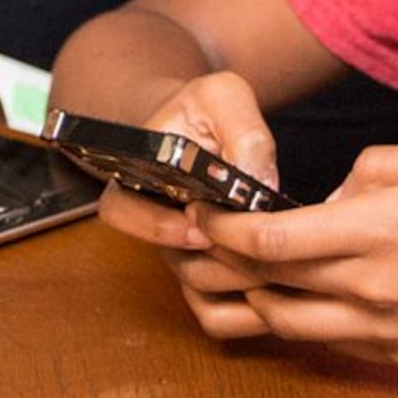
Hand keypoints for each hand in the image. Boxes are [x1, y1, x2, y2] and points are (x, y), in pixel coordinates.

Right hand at [88, 72, 281, 325]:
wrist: (204, 126)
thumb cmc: (206, 109)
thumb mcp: (223, 96)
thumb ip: (241, 127)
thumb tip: (258, 181)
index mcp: (136, 175)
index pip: (122, 211)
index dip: (155, 226)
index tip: (196, 227)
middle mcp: (152, 218)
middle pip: (164, 258)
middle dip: (208, 261)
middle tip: (249, 254)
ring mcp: (179, 246)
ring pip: (194, 285)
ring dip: (232, 278)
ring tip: (270, 264)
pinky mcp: (207, 267)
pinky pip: (215, 301)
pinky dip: (244, 298)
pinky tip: (275, 278)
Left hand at [180, 144, 397, 370]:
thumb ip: (378, 169)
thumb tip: (333, 192)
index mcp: (381, 232)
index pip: (270, 239)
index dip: (221, 225)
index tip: (200, 206)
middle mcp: (372, 289)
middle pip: (265, 283)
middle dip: (219, 260)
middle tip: (195, 236)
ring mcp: (385, 332)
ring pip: (284, 324)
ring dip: (249, 297)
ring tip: (232, 270)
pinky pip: (326, 342)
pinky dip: (295, 320)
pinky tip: (291, 296)